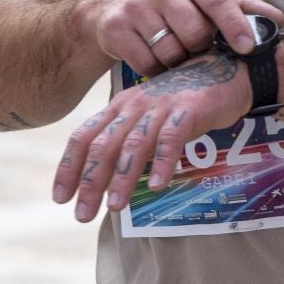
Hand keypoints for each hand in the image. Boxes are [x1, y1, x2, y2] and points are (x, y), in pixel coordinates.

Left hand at [53, 50, 251, 221]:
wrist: (223, 69)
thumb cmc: (181, 100)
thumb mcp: (146, 117)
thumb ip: (126, 142)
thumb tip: (104, 181)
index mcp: (118, 108)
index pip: (84, 137)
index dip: (69, 168)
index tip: (60, 198)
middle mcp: (134, 106)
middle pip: (103, 146)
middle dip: (90, 182)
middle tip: (82, 215)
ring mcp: (160, 106)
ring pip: (133, 144)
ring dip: (122, 177)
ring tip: (115, 207)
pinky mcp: (188, 109)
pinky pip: (171, 137)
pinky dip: (162, 162)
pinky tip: (156, 186)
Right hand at [71, 0, 282, 76]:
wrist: (110, 11)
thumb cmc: (169, 8)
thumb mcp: (200, 1)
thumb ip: (239, 9)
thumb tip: (277, 18)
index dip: (235, 24)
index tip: (248, 47)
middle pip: (195, 33)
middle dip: (199, 49)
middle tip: (193, 49)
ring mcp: (135, 6)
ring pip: (171, 52)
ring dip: (176, 63)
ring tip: (171, 54)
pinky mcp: (115, 28)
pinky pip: (147, 63)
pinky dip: (155, 70)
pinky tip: (153, 60)